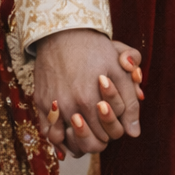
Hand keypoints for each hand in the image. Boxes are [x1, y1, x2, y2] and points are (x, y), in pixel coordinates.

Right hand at [34, 29, 141, 156]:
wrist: (62, 31)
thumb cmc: (93, 48)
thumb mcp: (118, 68)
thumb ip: (130, 101)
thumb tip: (134, 132)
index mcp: (90, 100)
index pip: (110, 134)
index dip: (116, 128)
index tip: (114, 116)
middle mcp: (69, 107)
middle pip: (91, 143)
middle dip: (101, 136)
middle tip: (103, 124)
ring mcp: (53, 107)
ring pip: (69, 144)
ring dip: (81, 142)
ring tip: (88, 130)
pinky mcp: (41, 103)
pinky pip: (49, 134)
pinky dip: (60, 140)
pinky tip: (69, 132)